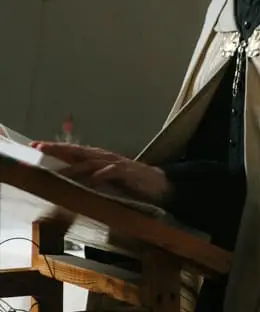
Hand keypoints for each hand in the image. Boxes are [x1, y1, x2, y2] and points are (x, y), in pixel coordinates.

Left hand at [32, 142, 169, 203]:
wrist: (156, 183)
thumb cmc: (127, 181)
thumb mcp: (103, 179)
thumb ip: (86, 177)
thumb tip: (62, 181)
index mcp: (95, 158)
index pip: (71, 151)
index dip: (53, 148)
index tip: (34, 146)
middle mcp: (103, 157)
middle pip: (77, 151)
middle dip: (58, 149)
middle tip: (39, 148)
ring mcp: (115, 162)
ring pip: (91, 162)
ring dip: (75, 167)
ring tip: (60, 173)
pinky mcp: (127, 171)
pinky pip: (113, 172)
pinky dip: (102, 175)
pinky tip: (93, 179)